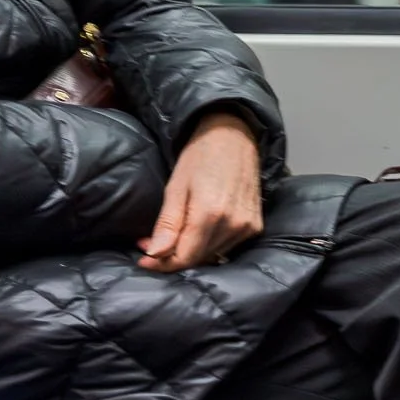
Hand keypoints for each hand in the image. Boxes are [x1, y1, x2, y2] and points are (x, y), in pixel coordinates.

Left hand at [138, 112, 262, 271]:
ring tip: (175, 235)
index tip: (143, 259)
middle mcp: (233, 224)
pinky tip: (198, 232)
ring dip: (191, 252)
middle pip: (198, 259)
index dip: (162, 263)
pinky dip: (209, 245)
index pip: (185, 257)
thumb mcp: (175, 187)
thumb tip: (155, 254)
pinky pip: (227, 247)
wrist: (234, 136)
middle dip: (172, 256)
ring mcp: (248, 227)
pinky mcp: (255, 226)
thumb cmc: (200, 156)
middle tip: (152, 243)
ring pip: (212, 255)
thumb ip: (167, 224)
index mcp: (210, 214)